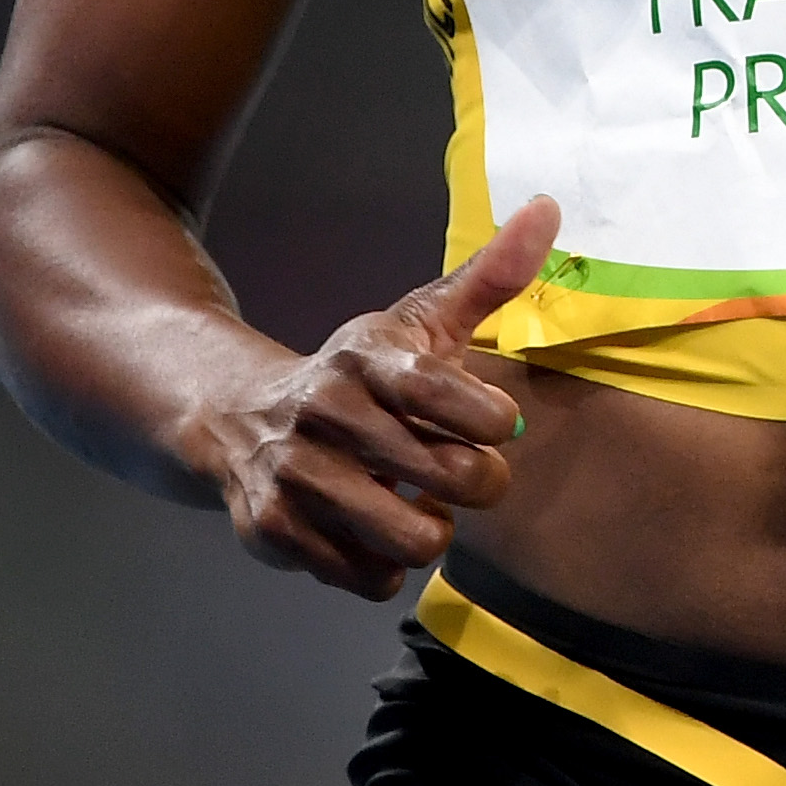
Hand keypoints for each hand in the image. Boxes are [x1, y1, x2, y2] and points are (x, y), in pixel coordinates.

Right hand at [192, 198, 554, 599]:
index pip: (439, 388)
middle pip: (451, 478)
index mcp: (365, 358)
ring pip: (415, 540)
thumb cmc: (359, 377)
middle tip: (462, 472)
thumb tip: (548, 208)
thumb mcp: (419, 322)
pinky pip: (369, 577)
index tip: (499, 424)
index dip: (487, 418)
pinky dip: (382, 565)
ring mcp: (296, 474)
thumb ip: (489, 276)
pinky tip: (368, 529)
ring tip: (413, 502)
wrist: (238, 416)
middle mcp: (325, 412)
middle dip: (478, 483)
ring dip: (430, 529)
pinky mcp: (274, 530)